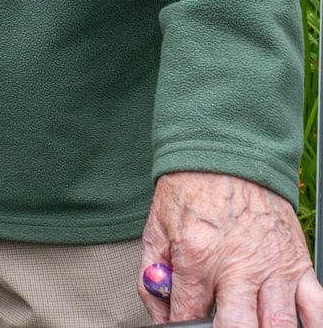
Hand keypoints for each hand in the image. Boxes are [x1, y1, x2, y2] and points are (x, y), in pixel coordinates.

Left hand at [141, 171, 322, 327]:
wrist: (226, 150)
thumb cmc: (191, 188)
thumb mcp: (157, 226)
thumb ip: (152, 275)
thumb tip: (161, 316)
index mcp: (197, 255)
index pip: (187, 316)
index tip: (183, 326)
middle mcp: (237, 266)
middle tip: (218, 327)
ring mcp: (272, 267)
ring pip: (278, 326)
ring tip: (250, 324)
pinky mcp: (297, 263)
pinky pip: (315, 308)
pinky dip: (310, 326)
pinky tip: (293, 327)